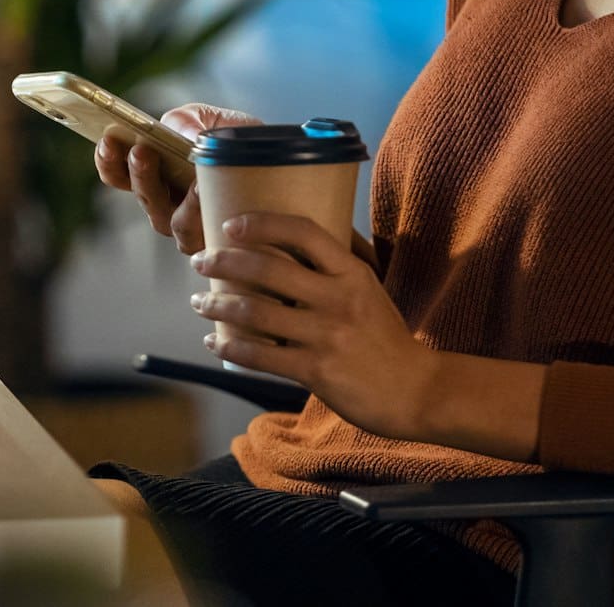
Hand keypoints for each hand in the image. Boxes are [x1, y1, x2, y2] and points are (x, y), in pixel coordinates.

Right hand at [94, 103, 259, 254]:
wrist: (290, 176)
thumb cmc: (246, 148)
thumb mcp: (218, 122)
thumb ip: (192, 120)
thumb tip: (173, 129)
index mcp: (158, 176)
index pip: (118, 175)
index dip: (108, 160)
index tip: (108, 140)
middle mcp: (169, 208)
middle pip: (143, 199)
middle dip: (140, 176)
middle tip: (142, 151)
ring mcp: (194, 232)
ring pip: (174, 225)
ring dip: (181, 202)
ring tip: (196, 181)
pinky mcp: (221, 248)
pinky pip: (208, 238)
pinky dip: (210, 216)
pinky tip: (217, 199)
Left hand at [190, 212, 431, 442]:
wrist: (415, 390)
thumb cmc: (384, 336)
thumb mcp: (369, 288)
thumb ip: (334, 265)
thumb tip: (291, 237)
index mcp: (352, 272)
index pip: (303, 232)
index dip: (262, 223)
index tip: (231, 225)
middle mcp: (338, 299)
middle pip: (268, 269)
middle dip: (224, 262)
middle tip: (200, 261)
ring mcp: (327, 335)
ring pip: (256, 313)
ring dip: (218, 305)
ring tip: (198, 301)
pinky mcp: (316, 371)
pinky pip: (261, 356)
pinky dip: (230, 346)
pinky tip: (213, 340)